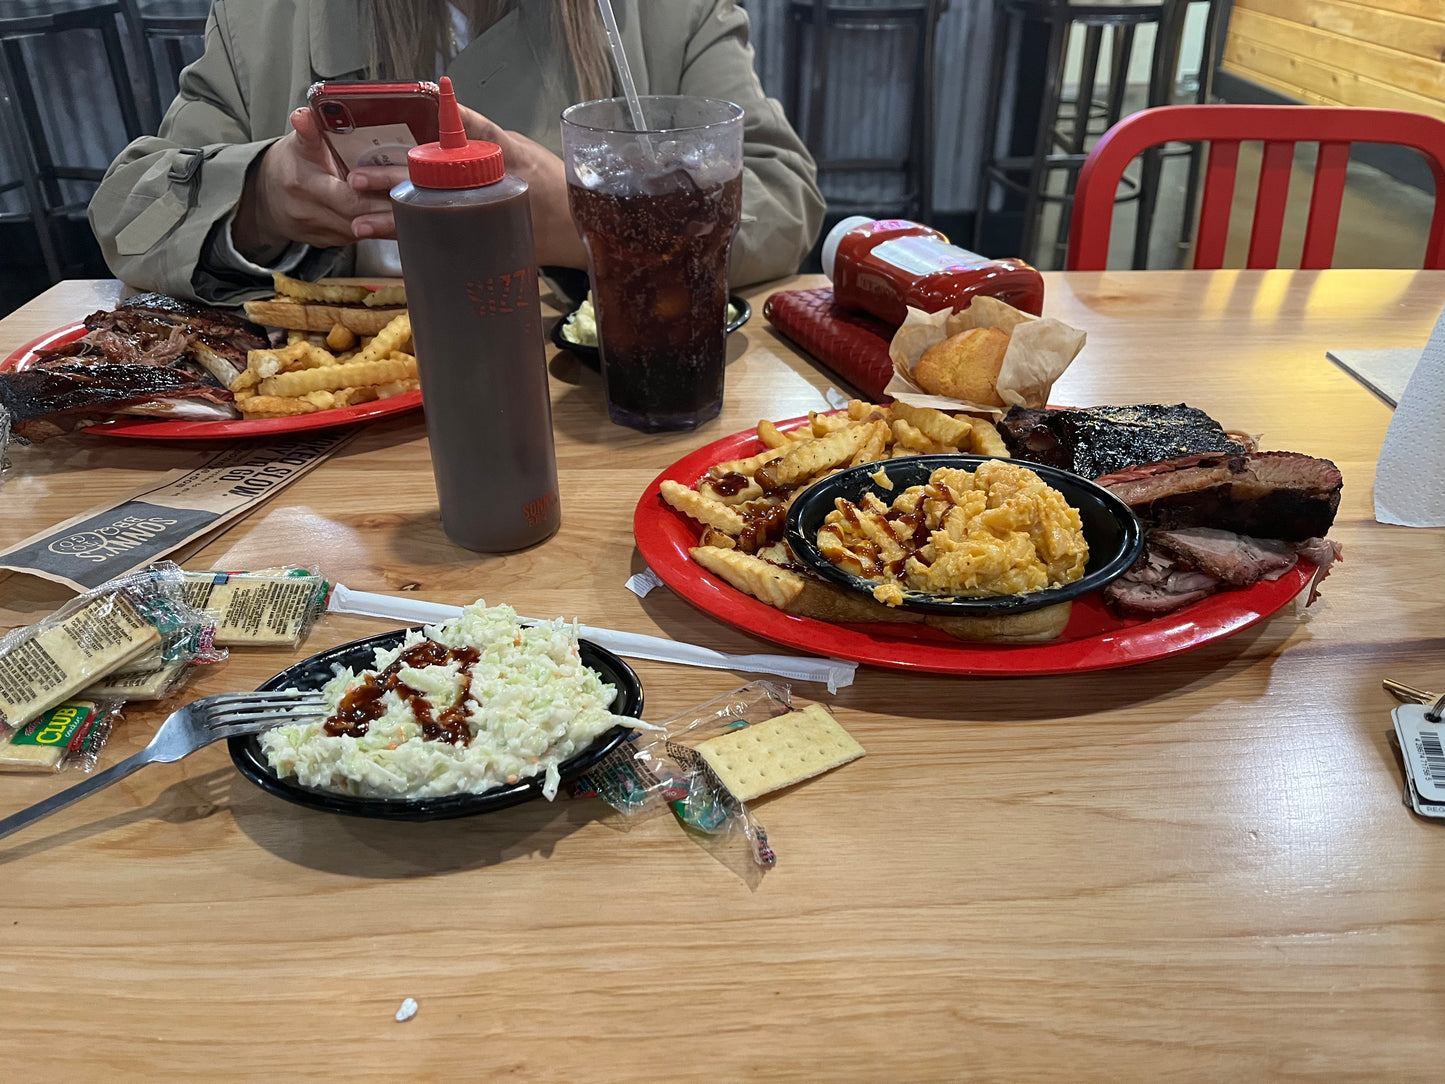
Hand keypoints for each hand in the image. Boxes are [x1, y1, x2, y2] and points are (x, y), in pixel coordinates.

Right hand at [233, 108, 396, 256]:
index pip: (347, 198)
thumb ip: (307, 131)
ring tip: (412, 206)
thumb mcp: (298, 143)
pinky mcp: (331, 244)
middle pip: (361, 218)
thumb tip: (304, 114)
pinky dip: (379, 226)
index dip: (374, 194)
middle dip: (389, 209)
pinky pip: (360, 238)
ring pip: (364, 232)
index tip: (396, 184)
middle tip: (416, 197)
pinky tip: (395, 216)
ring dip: (388, 220)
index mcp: (305, 186)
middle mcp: (312, 214)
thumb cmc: (291, 164)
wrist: (267, 196)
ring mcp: (322, 233)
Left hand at [351, 106, 586, 267]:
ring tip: (359, 221)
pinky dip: (412, 243)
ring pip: (428, 219)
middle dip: (388, 182)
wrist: (580, 232)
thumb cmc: (555, 187)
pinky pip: (440, 245)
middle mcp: (491, 187)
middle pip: (430, 182)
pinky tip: (388, 244)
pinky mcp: (484, 244)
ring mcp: (486, 219)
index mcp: (504, 158)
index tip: (406, 109)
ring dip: (389, 221)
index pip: (466, 130)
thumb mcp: (522, 149)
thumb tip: (446, 123)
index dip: (437, 119)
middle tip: (357, 179)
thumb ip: (485, 136)